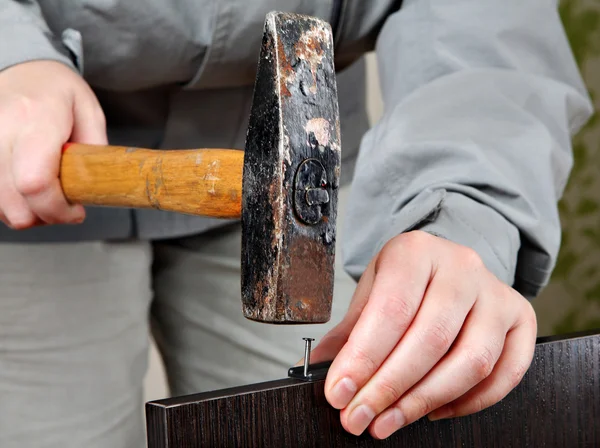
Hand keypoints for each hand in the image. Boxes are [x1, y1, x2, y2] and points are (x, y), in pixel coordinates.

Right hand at [0, 60, 106, 228]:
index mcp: (36, 117)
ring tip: (45, 193)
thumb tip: (94, 187)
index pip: (35, 182)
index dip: (56, 208)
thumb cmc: (56, 90)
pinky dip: (8, 204)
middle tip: (64, 204)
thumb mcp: (90, 112)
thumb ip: (95, 150)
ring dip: (25, 211)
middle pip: (14, 204)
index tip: (75, 210)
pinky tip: (24, 190)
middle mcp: (0, 131)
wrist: (20, 69)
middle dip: (45, 215)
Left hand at [310, 230, 536, 438]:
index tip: (339, 393)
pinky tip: (433, 411)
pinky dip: (470, 402)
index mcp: (416, 251)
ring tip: (388, 421)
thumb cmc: (405, 279)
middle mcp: (462, 267)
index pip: (391, 310)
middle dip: (389, 387)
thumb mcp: (372, 289)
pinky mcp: (521, 318)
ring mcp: (496, 292)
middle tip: (358, 417)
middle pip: (431, 338)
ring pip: (471, 360)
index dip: (364, 357)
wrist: (446, 264)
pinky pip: (506, 373)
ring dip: (425, 400)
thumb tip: (321, 367)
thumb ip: (350, 329)